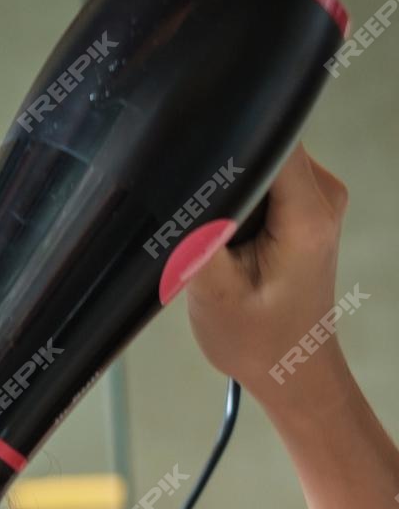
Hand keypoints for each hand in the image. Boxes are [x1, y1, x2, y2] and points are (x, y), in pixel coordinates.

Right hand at [185, 143, 351, 407]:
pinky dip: (241, 195)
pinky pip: (269, 175)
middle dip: (223, 168)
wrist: (290, 366)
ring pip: (264, 157)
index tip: (194, 171)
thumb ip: (200, 232)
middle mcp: (324, 197)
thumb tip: (184, 183)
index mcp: (307, 216)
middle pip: (267, 144)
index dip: (227, 143)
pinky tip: (226, 230)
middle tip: (199, 216)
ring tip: (212, 228)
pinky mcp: (308, 206)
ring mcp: (320, 198)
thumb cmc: (256, 340)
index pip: (272, 141)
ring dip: (230, 184)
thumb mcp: (211, 291)